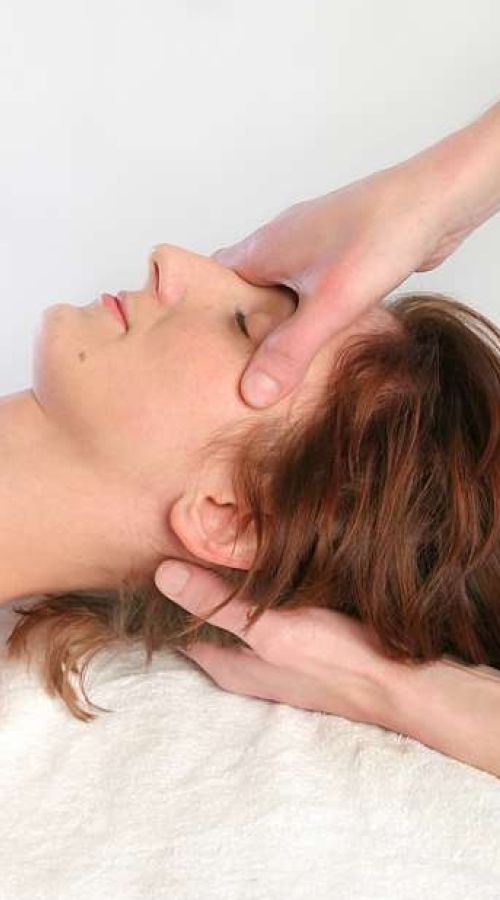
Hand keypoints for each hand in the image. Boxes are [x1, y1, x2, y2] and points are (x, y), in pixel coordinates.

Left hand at [154, 561, 395, 727]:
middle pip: (203, 619)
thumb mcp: (270, 628)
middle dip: (192, 583)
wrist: (400, 684)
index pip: (175, 627)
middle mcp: (242, 664)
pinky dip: (253, 591)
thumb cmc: (335, 658)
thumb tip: (162, 573)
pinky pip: (260, 614)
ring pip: (232, 615)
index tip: (155, 550)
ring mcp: (269, 656)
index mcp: (226, 665)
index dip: (164, 592)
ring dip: (224, 586)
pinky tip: (259, 565)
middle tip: (182, 534)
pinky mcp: (295, 644)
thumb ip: (217, 604)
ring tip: (213, 541)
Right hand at [212, 159, 462, 408]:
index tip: (198, 351)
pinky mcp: (340, 255)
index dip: (200, 315)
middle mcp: (281, 243)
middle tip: (235, 371)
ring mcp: (311, 246)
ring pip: (278, 291)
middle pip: (243, 290)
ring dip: (277, 323)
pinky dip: (305, 315)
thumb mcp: (330, 303)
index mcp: (264, 247)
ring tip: (274, 366)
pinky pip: (308, 290)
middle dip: (240, 328)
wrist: (439, 201)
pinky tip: (318, 340)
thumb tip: (251, 392)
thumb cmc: (383, 235)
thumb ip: (290, 350)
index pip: (210, 280)